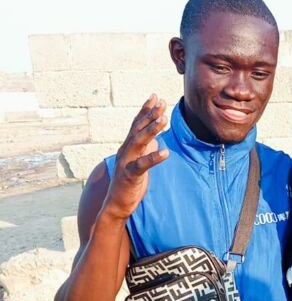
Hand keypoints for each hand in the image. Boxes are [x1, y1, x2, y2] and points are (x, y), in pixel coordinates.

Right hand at [102, 95, 168, 220]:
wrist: (117, 204)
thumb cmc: (130, 183)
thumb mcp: (139, 161)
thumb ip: (145, 149)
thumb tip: (156, 138)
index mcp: (128, 146)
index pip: (137, 124)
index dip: (146, 110)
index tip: (156, 97)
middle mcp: (125, 150)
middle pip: (137, 128)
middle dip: (150, 114)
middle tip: (161, 101)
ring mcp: (126, 162)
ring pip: (138, 142)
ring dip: (151, 129)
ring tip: (163, 119)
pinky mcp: (129, 176)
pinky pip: (142, 165)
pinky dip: (153, 158)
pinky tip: (166, 153)